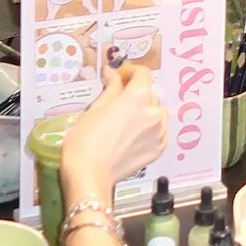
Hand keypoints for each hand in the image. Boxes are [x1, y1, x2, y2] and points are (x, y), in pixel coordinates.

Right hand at [61, 65, 167, 202]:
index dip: (130, 71)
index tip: (121, 76)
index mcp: (138, 96)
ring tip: (126, 122)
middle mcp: (154, 111)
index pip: (143, 73)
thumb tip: (112, 72)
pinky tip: (132, 136)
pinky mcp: (159, 148)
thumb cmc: (86, 140)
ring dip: (144, 111)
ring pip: (156, 112)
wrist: (90, 174)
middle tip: (117, 102)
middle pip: (149, 93)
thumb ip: (111, 87)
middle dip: (135, 93)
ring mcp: (159, 131)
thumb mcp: (96, 107)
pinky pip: (158, 131)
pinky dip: (149, 129)